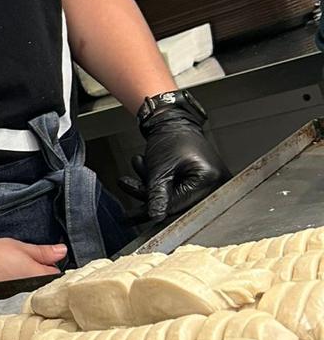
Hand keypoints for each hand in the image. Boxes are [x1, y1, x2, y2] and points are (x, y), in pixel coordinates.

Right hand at [0, 237, 66, 297]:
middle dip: (39, 274)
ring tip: (12, 267)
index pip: (56, 275)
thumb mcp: (17, 247)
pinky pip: (11, 293)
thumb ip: (42, 252)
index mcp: (34, 278)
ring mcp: (11, 300)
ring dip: (23, 280)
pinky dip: (9, 285)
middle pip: (41, 285)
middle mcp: (25, 294)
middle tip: (31, 260)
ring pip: (25, 289)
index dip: (53, 265)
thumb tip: (61, 252)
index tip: (49, 258)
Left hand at [119, 107, 229, 221]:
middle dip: (147, 192)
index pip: (178, 206)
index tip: (129, 215)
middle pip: (174, 203)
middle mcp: (215, 184)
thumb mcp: (159, 169)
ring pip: (171, 197)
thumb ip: (156, 195)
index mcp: (209, 179)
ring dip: (148, 184)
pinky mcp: (198, 183)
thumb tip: (155, 218)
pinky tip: (143, 164)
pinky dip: (156, 182)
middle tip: (125, 183)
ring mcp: (208, 183)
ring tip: (138, 162)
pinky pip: (174, 191)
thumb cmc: (171, 139)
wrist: (175, 121)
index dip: (153, 208)